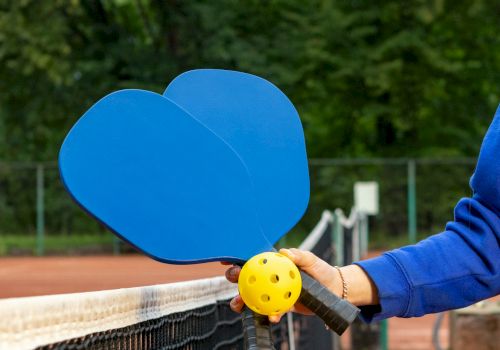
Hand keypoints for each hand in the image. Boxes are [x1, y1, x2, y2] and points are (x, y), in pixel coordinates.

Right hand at [224, 248, 341, 322]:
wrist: (333, 290)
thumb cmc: (321, 270)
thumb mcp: (311, 260)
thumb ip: (299, 256)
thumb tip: (284, 252)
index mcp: (274, 264)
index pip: (253, 260)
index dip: (238, 259)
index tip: (226, 259)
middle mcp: (270, 278)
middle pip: (247, 278)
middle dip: (235, 278)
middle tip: (234, 279)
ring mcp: (273, 293)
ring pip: (253, 297)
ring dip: (243, 301)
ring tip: (239, 304)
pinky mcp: (281, 307)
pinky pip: (271, 311)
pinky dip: (269, 315)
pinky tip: (270, 317)